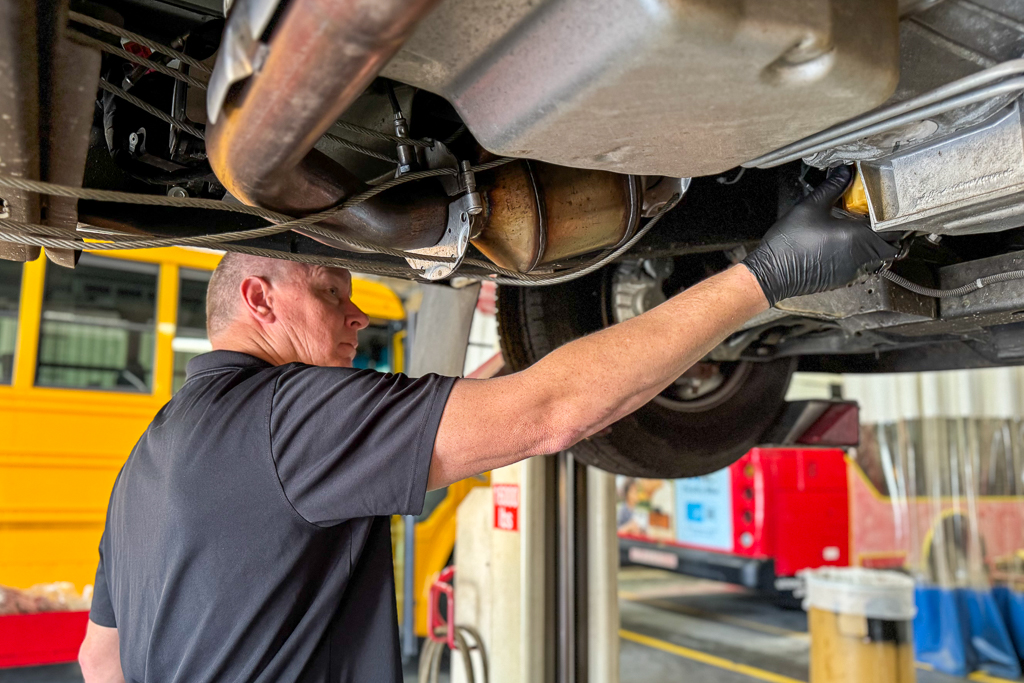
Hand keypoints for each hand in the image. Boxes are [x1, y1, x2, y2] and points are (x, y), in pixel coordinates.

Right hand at [742, 166, 898, 305]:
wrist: (772, 273)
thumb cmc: (789, 245)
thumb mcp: (809, 207)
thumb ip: (832, 187)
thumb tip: (845, 173)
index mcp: (856, 237)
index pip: (893, 229)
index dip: (895, 217)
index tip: (888, 206)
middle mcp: (860, 257)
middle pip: (892, 246)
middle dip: (890, 231)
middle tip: (878, 217)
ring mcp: (853, 271)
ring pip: (879, 257)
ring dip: (877, 244)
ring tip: (863, 230)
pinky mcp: (844, 278)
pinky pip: (864, 265)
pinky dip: (864, 254)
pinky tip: (847, 243)